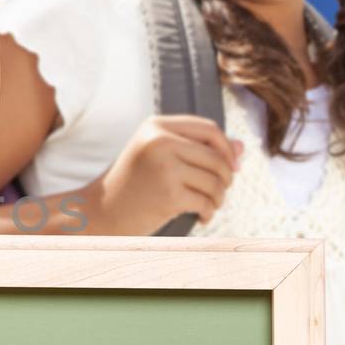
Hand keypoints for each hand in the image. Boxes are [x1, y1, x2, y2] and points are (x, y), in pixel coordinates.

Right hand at [96, 114, 242, 234]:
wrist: (101, 212)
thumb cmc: (134, 184)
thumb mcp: (161, 158)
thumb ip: (199, 150)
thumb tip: (243, 147)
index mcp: (156, 126)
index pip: (209, 129)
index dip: (227, 148)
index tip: (232, 167)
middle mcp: (159, 141)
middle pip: (216, 157)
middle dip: (225, 178)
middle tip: (219, 192)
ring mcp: (164, 167)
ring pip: (215, 181)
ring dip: (218, 198)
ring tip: (210, 205)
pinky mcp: (168, 194)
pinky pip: (206, 201)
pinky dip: (209, 212)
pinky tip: (202, 217)